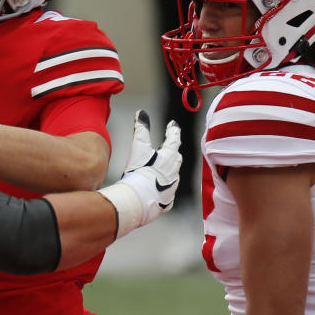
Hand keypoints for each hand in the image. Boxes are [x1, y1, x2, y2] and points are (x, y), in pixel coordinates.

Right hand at [97, 111, 181, 236]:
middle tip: (169, 148)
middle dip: (173, 151)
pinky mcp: (167, 201)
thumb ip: (141, 129)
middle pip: (176, 157)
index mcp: (169, 156)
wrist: (138, 199)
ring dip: (168, 171)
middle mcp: (175, 171)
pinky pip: (167, 193)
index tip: (173, 125)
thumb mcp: (139, 147)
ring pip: (173, 175)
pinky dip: (162, 189)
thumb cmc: (139, 172)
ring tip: (161, 170)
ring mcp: (172, 187)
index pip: (174, 139)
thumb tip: (142, 113)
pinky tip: (156, 190)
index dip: (173, 130)